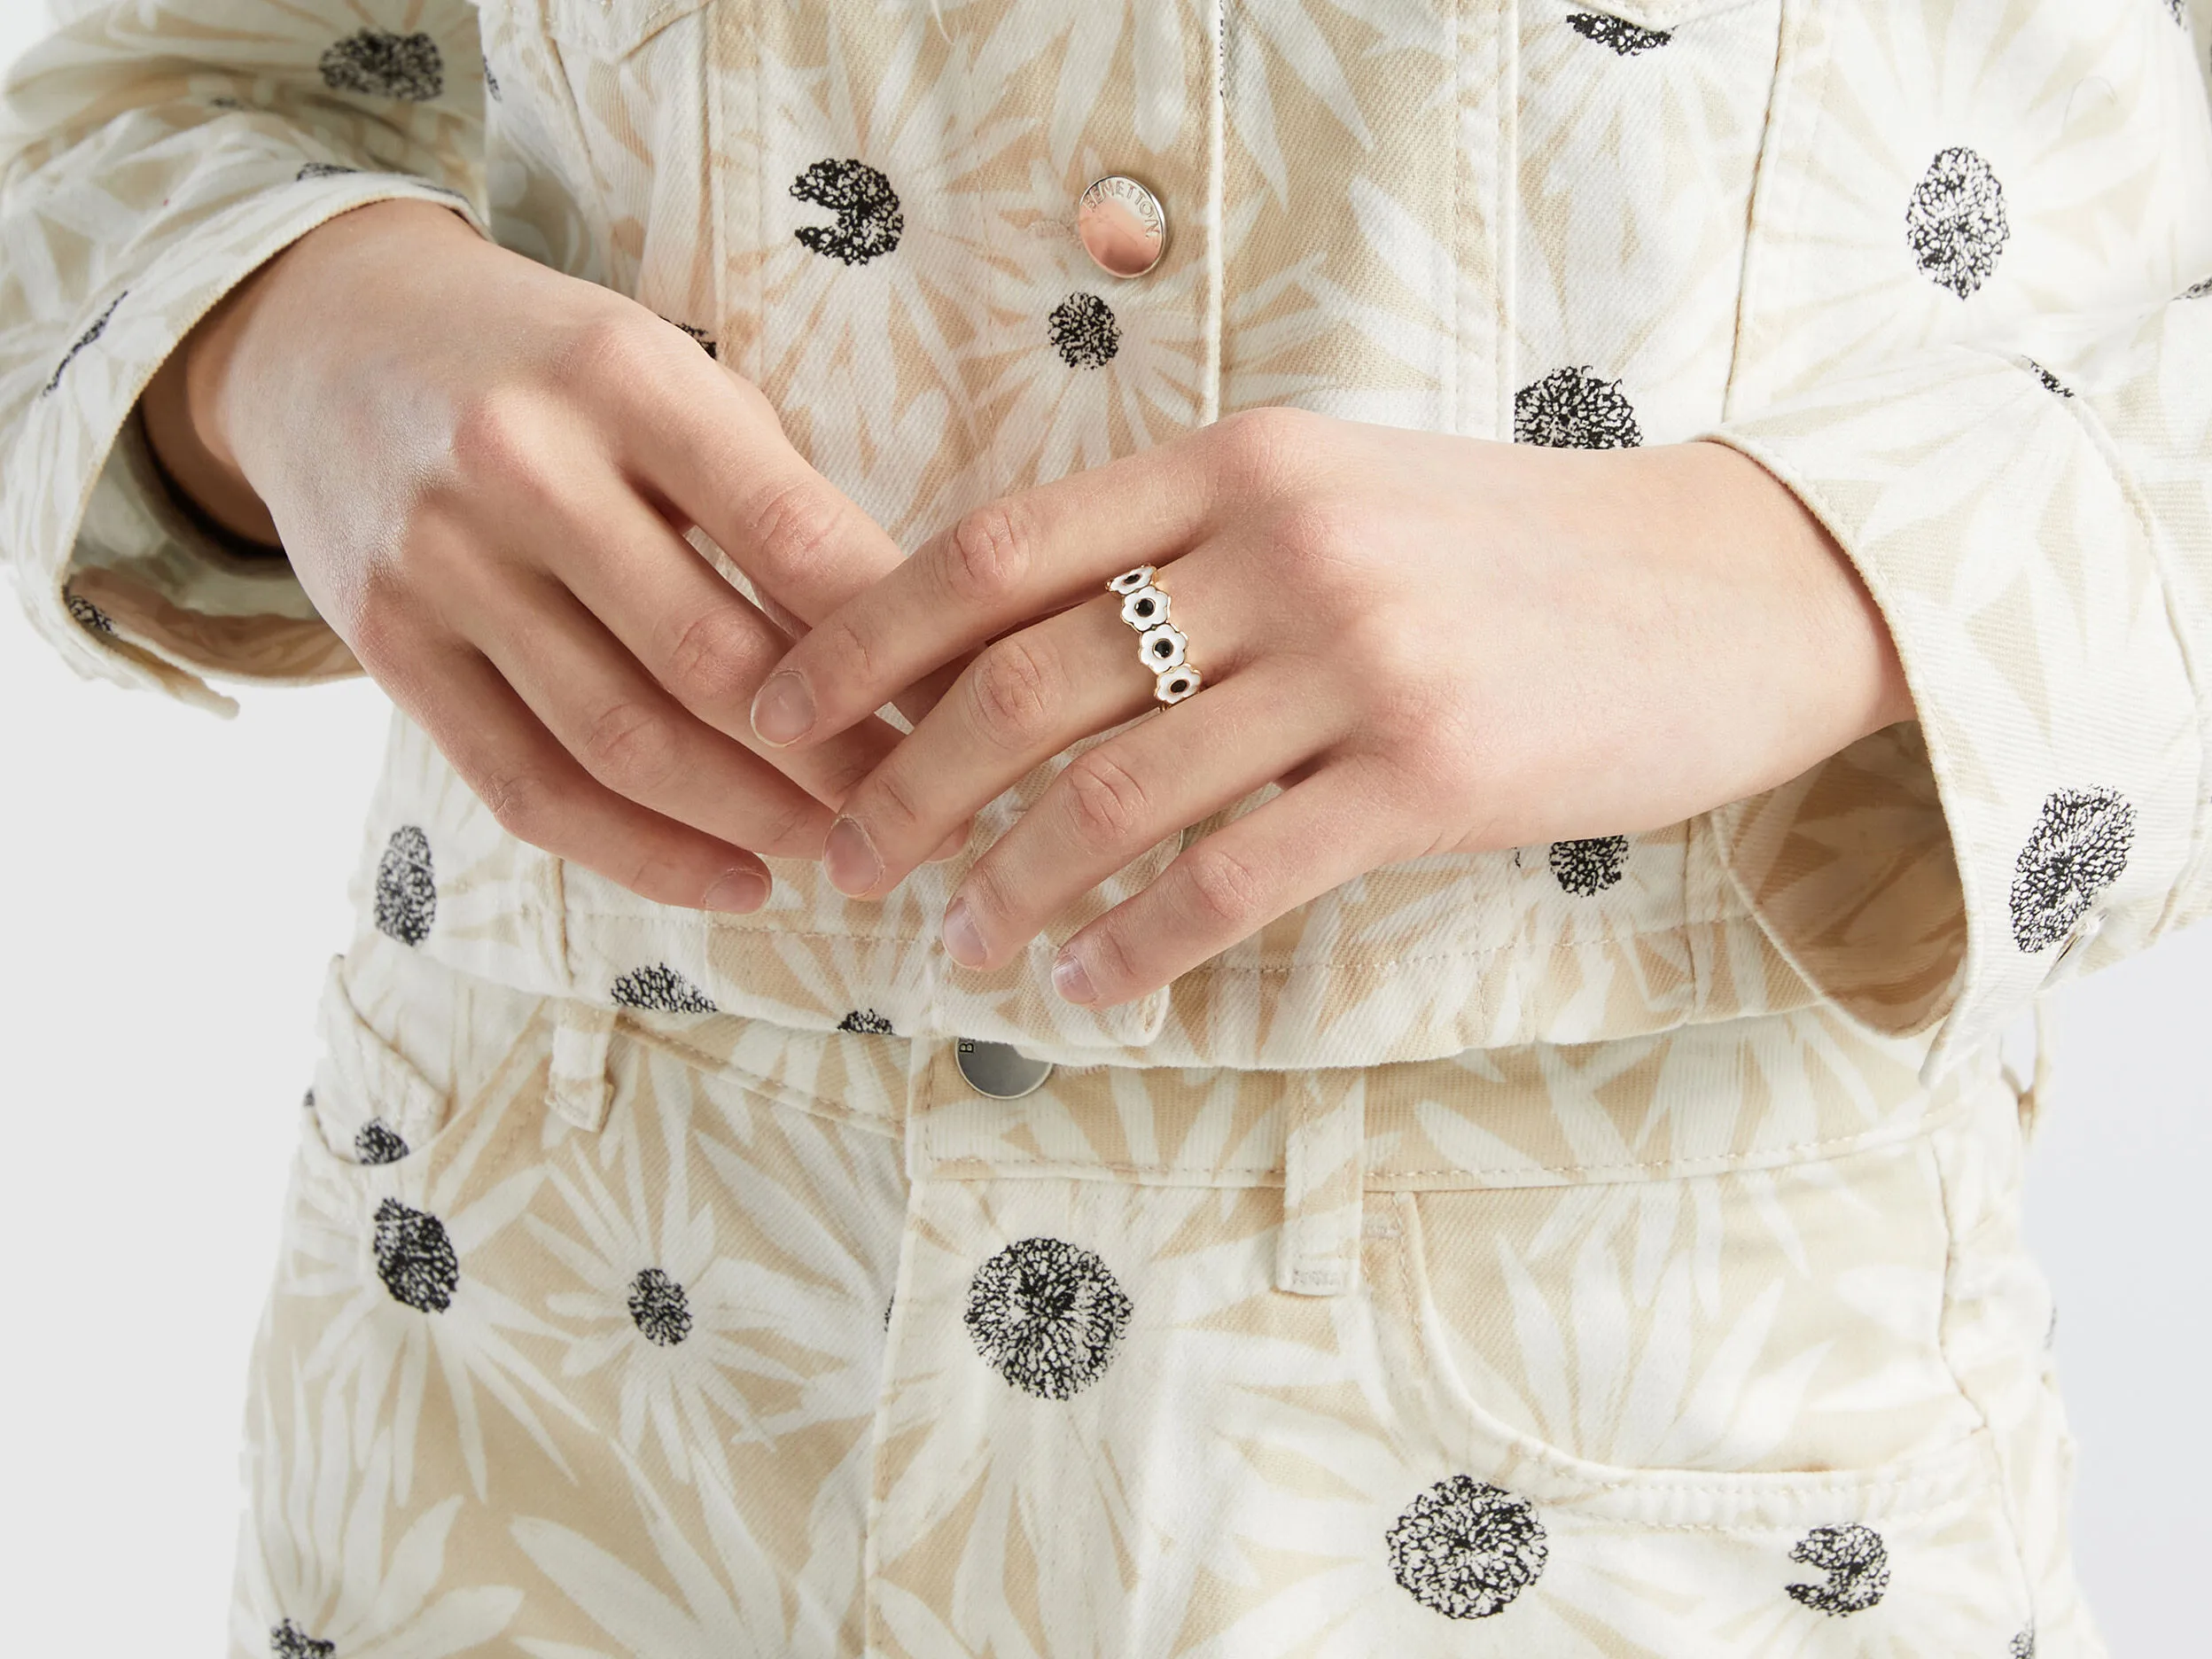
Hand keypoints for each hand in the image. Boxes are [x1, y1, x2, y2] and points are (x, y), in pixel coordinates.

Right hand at [143, 200, 917, 911]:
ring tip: (849, 850)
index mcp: (624, 377)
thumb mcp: (665, 373)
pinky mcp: (388, 649)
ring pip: (626, 745)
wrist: (326, 339)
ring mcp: (441, 565)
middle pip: (713, 663)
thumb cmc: (550, 369)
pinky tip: (741, 883)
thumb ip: (771, 495)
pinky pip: (531, 791)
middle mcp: (520, 466)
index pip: (794, 539)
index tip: (973, 707)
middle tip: (928, 808)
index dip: (898, 646)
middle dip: (841, 759)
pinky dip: (647, 858)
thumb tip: (915, 654)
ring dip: (757, 821)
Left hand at [746, 407, 1912, 1004]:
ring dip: (1009, 885)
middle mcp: (1284, 545)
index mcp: (1239, 462)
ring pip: (1117, 793)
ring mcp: (1359, 659)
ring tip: (955, 948)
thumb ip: (1186, 546)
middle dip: (905, 788)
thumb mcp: (1336, 497)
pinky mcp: (1430, 774)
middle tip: (843, 863)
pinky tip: (1092, 986)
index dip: (864, 638)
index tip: (779, 714)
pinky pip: (1234, 877)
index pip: (997, 549)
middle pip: (1028, 680)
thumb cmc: (1505, 553)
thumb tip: (1007, 646)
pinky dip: (1139, 941)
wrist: (1722, 590)